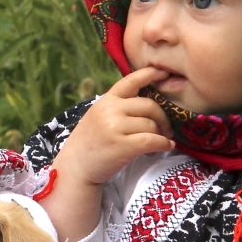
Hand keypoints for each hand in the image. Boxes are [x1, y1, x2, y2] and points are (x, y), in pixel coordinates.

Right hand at [41, 69, 174, 241]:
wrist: (75, 168)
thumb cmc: (90, 143)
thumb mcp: (98, 117)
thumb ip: (117, 107)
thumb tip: (149, 104)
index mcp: (106, 100)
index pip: (130, 81)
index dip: (149, 74)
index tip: (164, 73)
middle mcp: (110, 110)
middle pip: (149, 105)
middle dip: (163, 117)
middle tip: (166, 129)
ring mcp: (115, 128)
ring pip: (151, 124)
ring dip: (161, 134)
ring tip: (159, 143)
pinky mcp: (122, 146)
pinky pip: (152, 140)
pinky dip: (163, 144)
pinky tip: (166, 147)